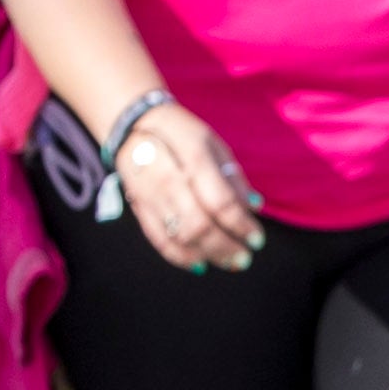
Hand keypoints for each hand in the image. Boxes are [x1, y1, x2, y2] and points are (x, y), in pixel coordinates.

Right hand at [114, 97, 265, 272]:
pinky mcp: (139, 208)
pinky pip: (159, 240)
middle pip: (200, 225)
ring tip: (229, 262)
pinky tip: (200, 264)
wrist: (131, 125)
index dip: (241, 225)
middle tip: (245, 258)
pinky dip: (181, 257)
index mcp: (193, 157)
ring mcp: (150, 196)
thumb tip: (254, 207)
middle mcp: (168, 179)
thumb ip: (233, 178)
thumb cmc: (181, 134)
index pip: (220, 202)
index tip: (257, 239)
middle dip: (226, 247)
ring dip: (208, 254)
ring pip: (180, 236)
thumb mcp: (213, 144)